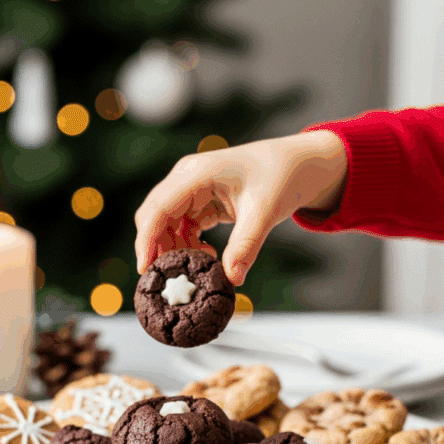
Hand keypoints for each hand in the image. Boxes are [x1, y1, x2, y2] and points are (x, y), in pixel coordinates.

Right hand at [134, 130, 347, 285]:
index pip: (158, 209)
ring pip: (166, 225)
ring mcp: (190, 188)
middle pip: (154, 217)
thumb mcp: (264, 212)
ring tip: (202, 266)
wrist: (296, 163)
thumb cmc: (281, 177)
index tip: (146, 270)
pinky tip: (209, 256)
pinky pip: (181, 227)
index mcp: (196, 174)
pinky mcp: (198, 200)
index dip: (146, 241)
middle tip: (172, 279)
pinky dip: (188, 245)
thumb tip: (232, 280)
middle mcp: (186, 178)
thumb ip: (245, 247)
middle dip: (158, 249)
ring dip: (176, 249)